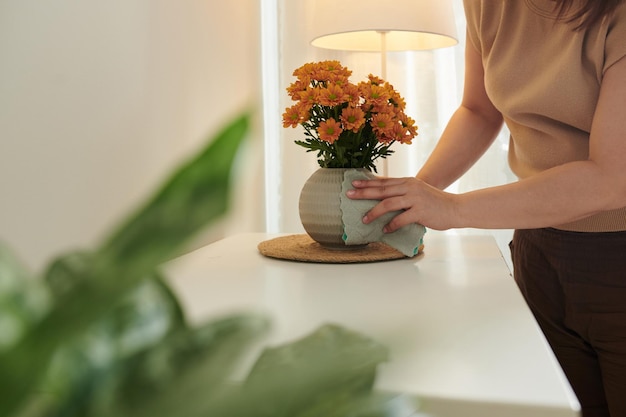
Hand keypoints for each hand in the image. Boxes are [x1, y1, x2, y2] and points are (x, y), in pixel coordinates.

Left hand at [345, 177, 459, 231]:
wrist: (455, 208)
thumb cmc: (434, 203)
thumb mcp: (417, 192)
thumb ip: (402, 193)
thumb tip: (384, 198)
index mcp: (407, 182)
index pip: (383, 181)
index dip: (367, 182)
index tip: (353, 183)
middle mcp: (410, 187)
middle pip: (381, 190)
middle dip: (363, 192)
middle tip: (349, 195)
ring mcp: (415, 199)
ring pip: (388, 203)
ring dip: (374, 212)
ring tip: (365, 219)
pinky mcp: (420, 211)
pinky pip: (401, 219)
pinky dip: (391, 225)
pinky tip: (385, 230)